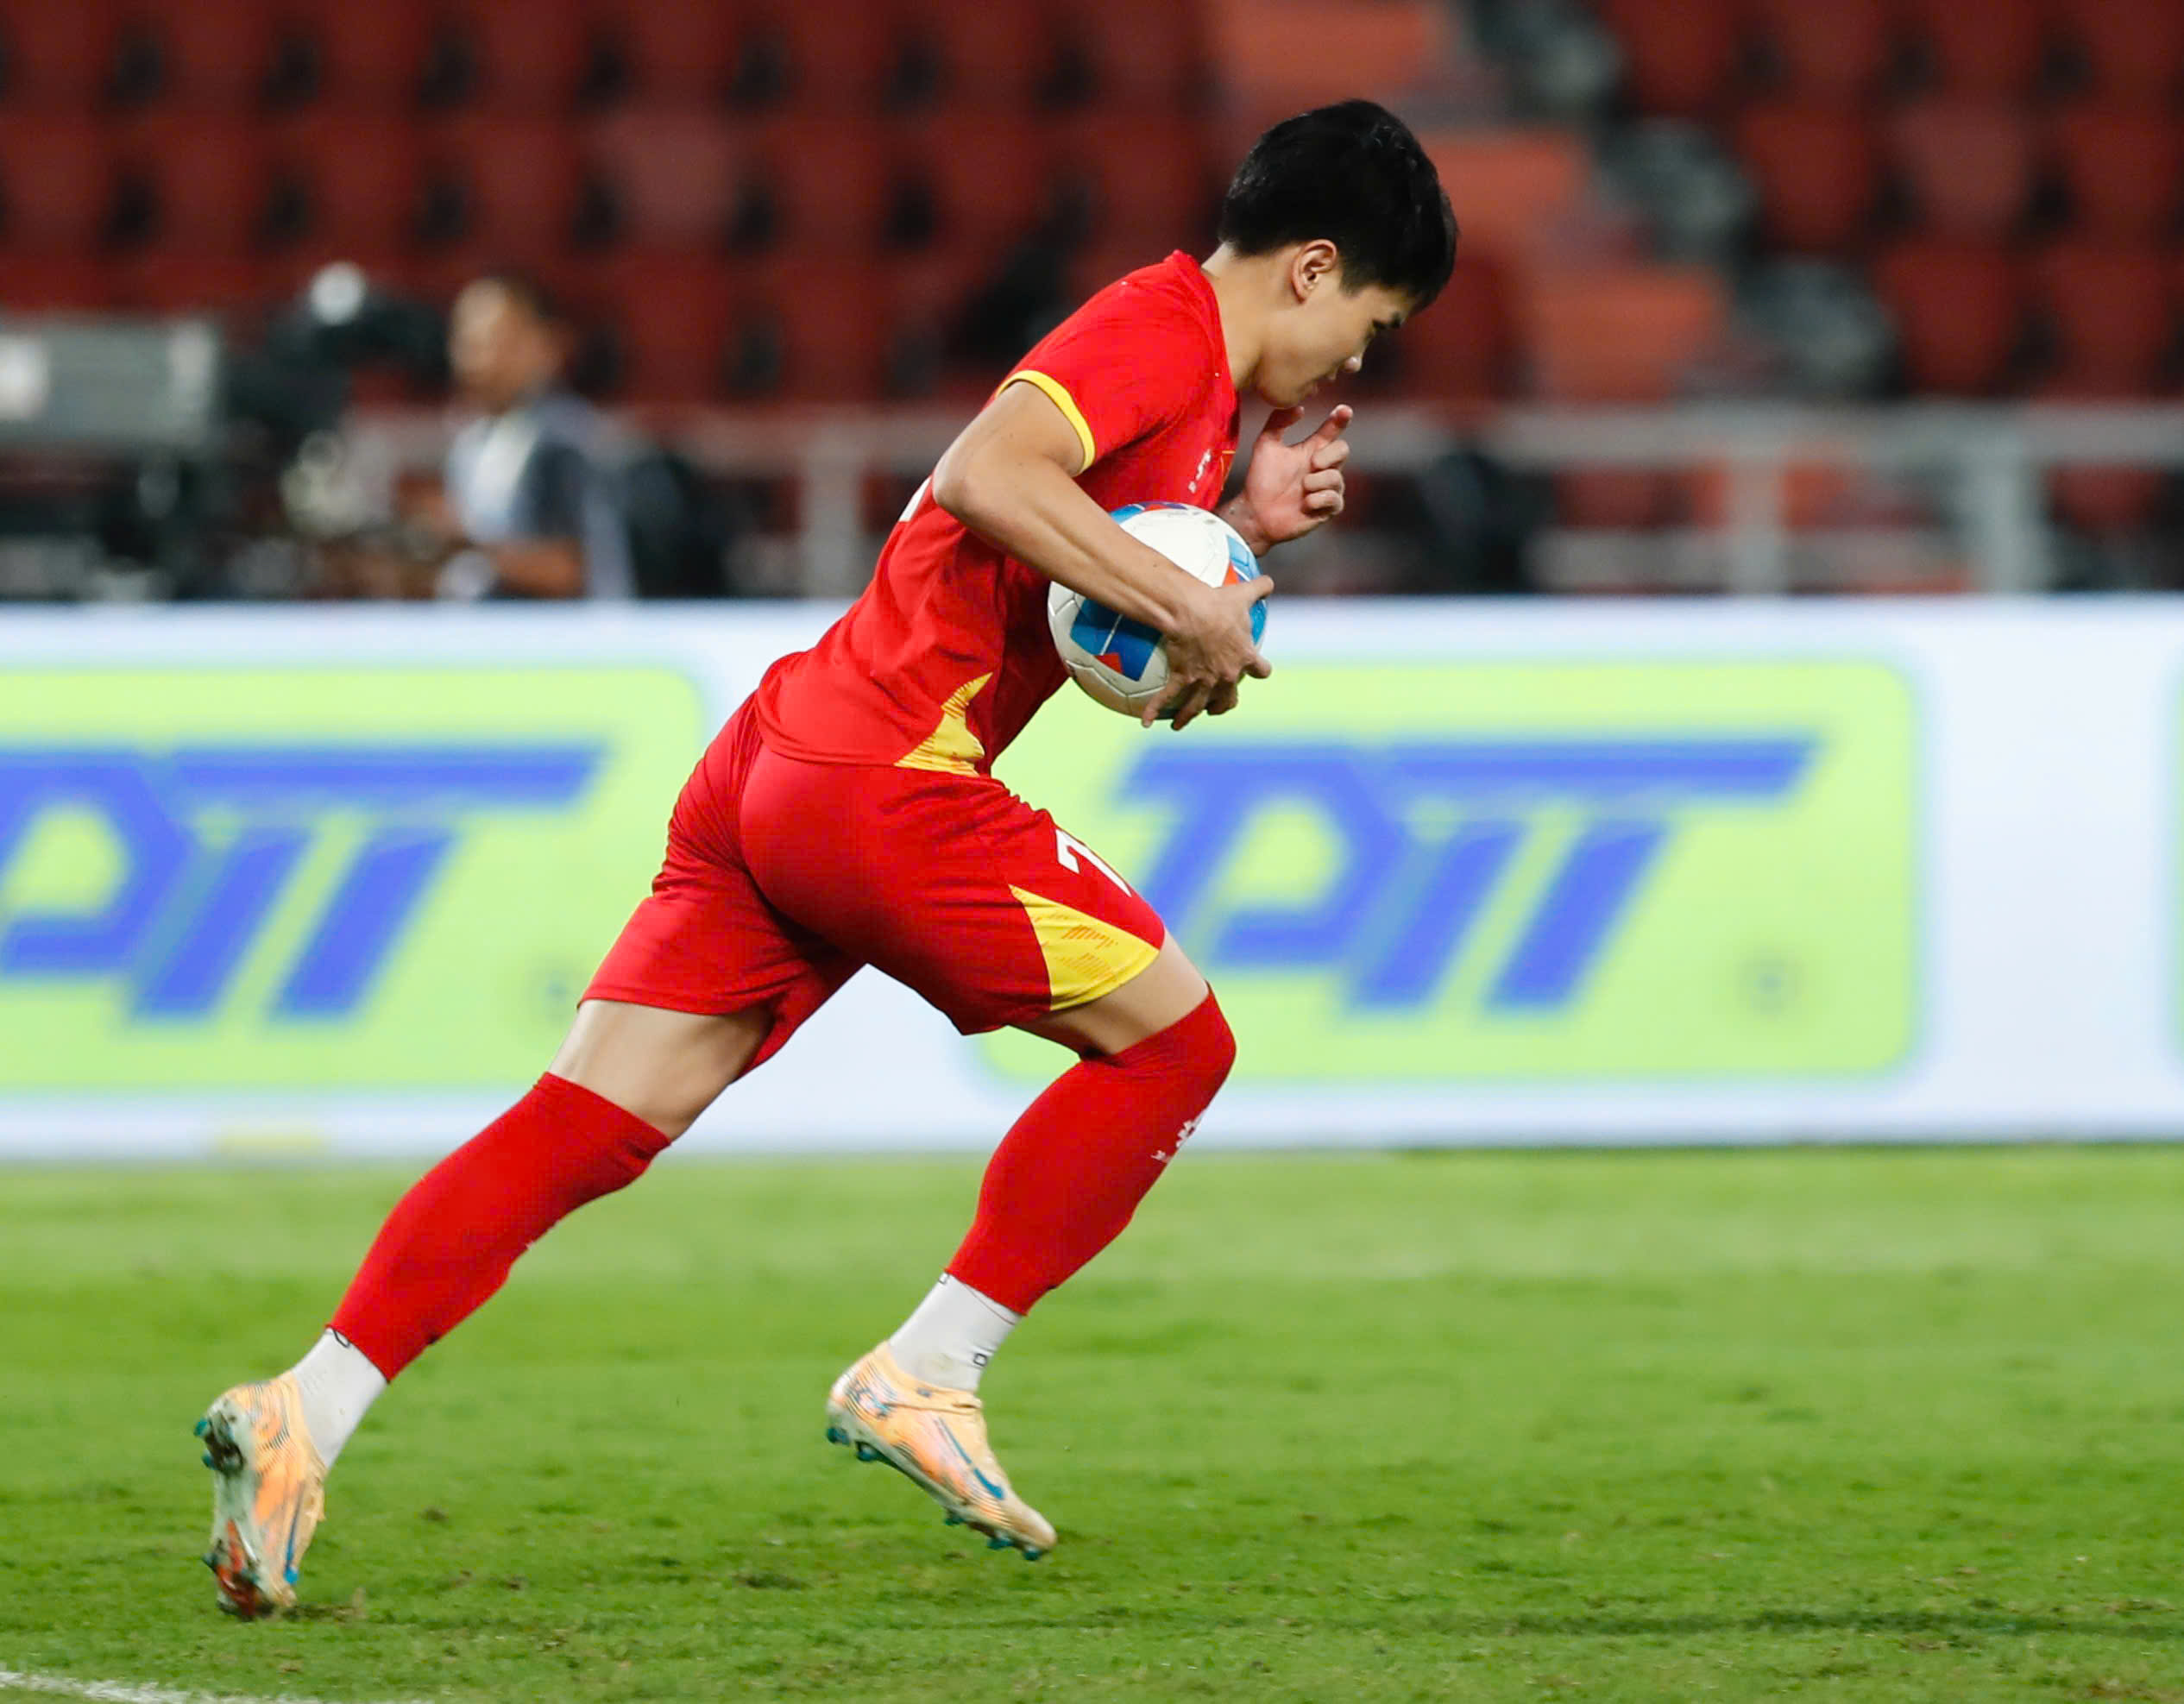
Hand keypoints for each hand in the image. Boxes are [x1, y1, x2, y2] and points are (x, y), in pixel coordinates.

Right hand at [1147, 575, 1274, 730]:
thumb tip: (1269, 580)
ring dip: (1189, 715)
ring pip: (1198, 706)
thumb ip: (1259, 588)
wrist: (1190, 612)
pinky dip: (1154, 711)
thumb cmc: (1218, 604)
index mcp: (1244, 657)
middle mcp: (1226, 675)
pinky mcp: (1182, 678)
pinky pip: (1166, 698)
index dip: (1260, 671)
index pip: (1261, 670)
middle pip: (1228, 698)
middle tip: (1217, 707)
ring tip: (1180, 723)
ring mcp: (1204, 680)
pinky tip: (1146, 722)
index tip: (1258, 670)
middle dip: (1223, 704)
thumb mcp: (1242, 593)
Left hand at [1226, 404, 1352, 552]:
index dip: (1340, 419)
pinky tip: (1305, 503)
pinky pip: (1334, 499)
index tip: (1343, 410)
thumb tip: (1300, 407)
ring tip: (1302, 487)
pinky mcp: (1327, 509)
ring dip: (1317, 481)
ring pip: (1337, 477)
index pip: (1332, 431)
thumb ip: (1278, 422)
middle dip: (1330, 455)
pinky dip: (1318, 499)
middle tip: (1313, 462)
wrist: (1255, 513)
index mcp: (1311, 450)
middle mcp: (1322, 468)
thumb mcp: (1266, 446)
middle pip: (1343, 450)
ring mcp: (1326, 488)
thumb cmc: (1261, 480)